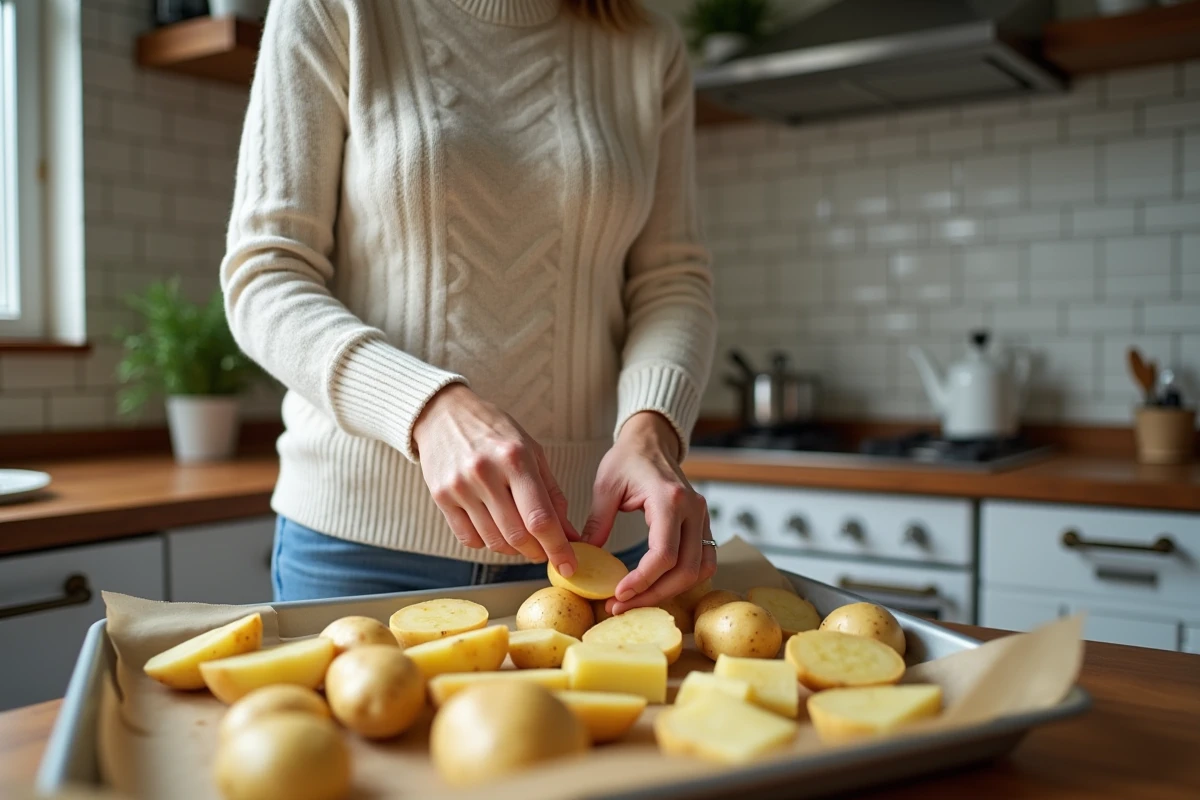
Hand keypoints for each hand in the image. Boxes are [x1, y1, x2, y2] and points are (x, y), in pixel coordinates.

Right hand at [413, 384, 579, 574]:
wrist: (443, 413)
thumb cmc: (494, 430)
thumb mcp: (532, 451)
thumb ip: (552, 493)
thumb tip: (568, 533)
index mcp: (515, 458)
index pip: (540, 517)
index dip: (557, 548)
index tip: (569, 566)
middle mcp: (485, 473)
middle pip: (517, 536)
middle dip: (537, 552)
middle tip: (546, 552)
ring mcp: (460, 487)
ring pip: (494, 542)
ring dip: (514, 550)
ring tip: (522, 538)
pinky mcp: (440, 497)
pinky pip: (470, 539)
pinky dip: (488, 542)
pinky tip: (495, 528)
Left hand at [584, 412, 714, 613]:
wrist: (651, 440)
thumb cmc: (628, 459)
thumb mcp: (605, 487)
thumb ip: (598, 523)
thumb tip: (583, 560)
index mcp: (669, 499)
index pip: (664, 554)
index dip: (642, 581)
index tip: (617, 594)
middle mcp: (693, 510)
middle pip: (685, 570)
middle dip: (654, 594)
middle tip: (621, 605)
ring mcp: (702, 518)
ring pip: (700, 570)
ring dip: (671, 591)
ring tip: (638, 600)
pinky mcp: (702, 525)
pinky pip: (703, 562)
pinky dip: (685, 579)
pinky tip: (659, 586)